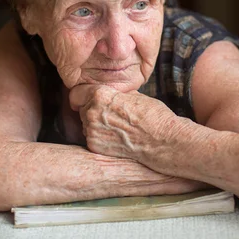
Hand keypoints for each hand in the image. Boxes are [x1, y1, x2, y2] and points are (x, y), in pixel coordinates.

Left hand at [69, 84, 183, 162]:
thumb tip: (106, 92)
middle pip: (81, 108)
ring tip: (116, 126)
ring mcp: (91, 131)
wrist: (162, 141)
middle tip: (110, 114)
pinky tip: (116, 137)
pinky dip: (100, 137)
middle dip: (91, 110)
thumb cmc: (152, 115)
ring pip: (85, 124)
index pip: (76, 93)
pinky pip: (91, 138)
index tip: (88, 99)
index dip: (83, 95)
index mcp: (100, 95)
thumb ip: (114, 93)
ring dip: (95, 124)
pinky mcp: (95, 147)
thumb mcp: (133, 94)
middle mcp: (92, 112)